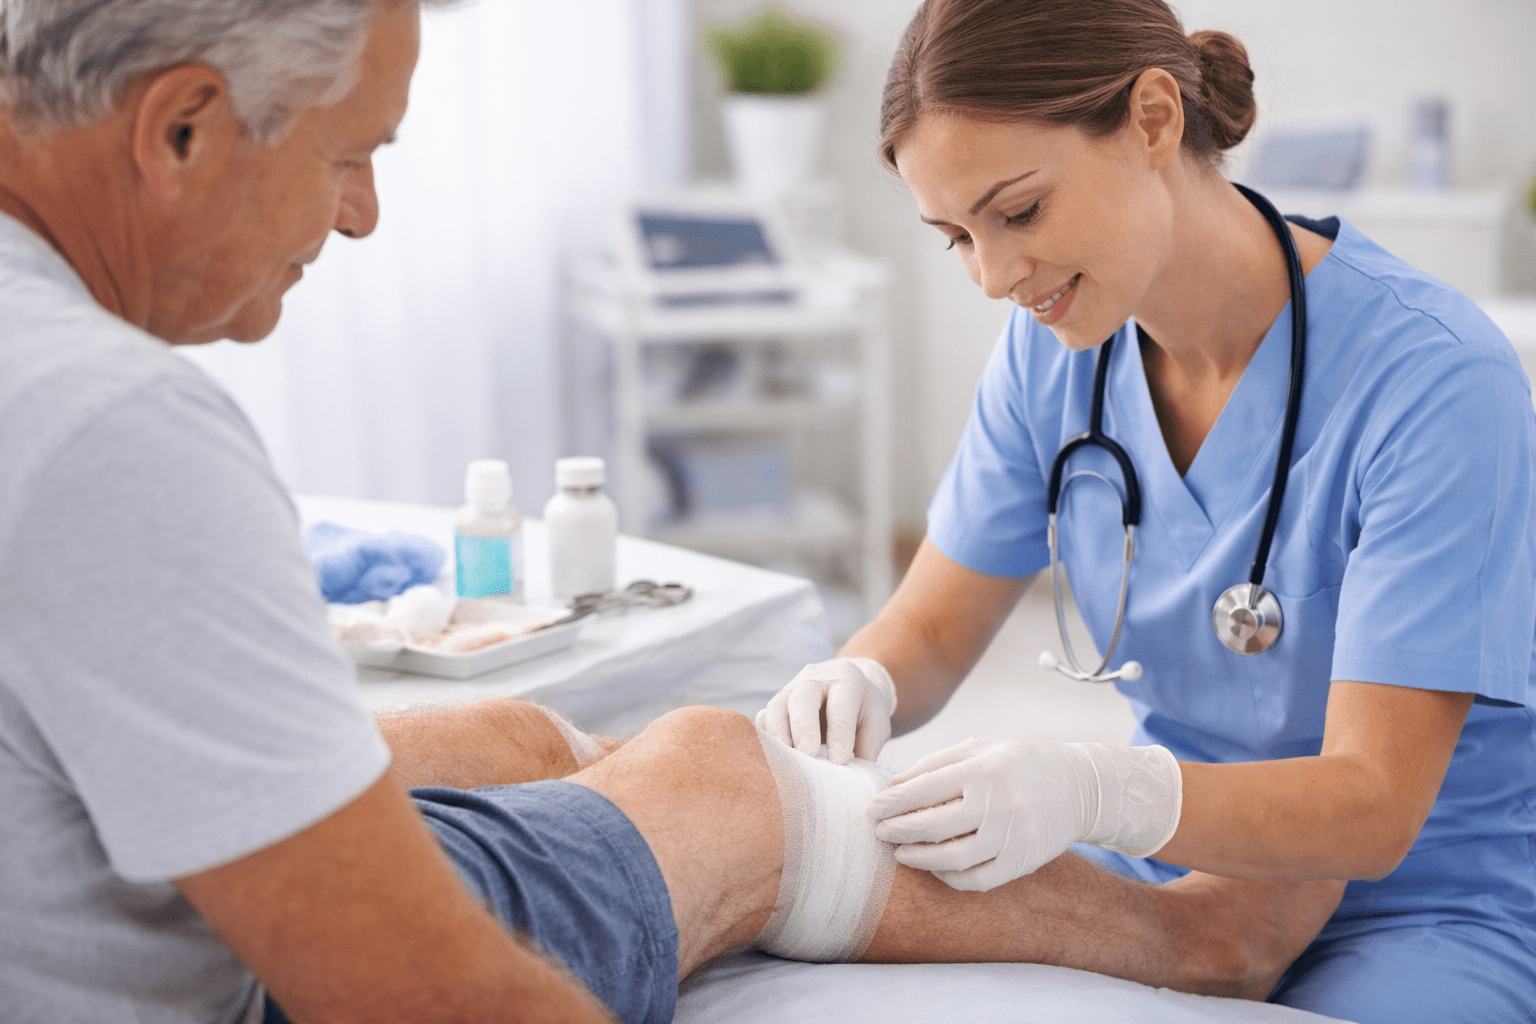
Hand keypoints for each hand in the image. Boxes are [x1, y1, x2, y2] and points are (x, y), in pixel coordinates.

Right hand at [756, 657, 896, 763]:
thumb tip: (855, 775)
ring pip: (776, 707)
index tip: (839, 760)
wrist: (849, 687)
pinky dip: (765, 739)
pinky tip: (772, 758)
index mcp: (845, 678)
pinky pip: (763, 718)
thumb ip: (869, 744)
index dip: (839, 732)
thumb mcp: (877, 721)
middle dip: (803, 730)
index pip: (840, 703)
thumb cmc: (864, 708)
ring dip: (779, 737)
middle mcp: (815, 679)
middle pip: (801, 699)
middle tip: (808, 756)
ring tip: (787, 763)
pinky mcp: (776, 704)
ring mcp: (790, 689)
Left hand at [865, 737, 1181, 891]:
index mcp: (983, 768)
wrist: (1077, 786)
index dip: (891, 803)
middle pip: (932, 826)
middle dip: (896, 830)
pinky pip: (977, 879)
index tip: (871, 809)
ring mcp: (1012, 835)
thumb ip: (935, 763)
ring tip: (899, 851)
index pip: (923, 789)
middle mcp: (997, 803)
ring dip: (918, 858)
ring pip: (952, 859)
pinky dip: (950, 878)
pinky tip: (935, 867)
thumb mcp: (979, 747)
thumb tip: (892, 787)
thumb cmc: (1017, 762)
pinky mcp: (1023, 861)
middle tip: (877, 831)